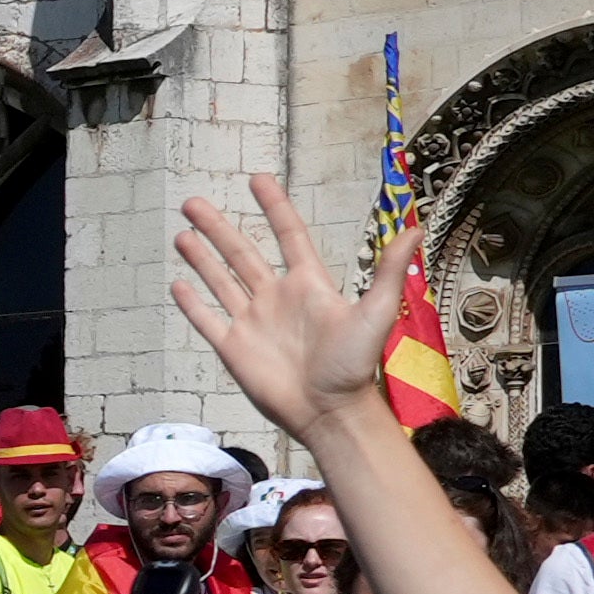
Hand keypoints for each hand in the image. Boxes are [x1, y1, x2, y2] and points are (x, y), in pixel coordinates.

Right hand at [163, 176, 391, 446]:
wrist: (329, 412)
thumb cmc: (354, 366)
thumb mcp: (376, 312)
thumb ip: (388, 270)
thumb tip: (415, 227)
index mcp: (308, 285)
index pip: (288, 235)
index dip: (274, 207)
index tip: (259, 180)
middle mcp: (276, 298)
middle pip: (241, 253)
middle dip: (218, 227)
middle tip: (194, 202)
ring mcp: (252, 322)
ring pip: (220, 281)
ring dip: (200, 257)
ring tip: (181, 233)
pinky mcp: (234, 348)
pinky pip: (208, 320)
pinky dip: (192, 303)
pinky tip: (178, 284)